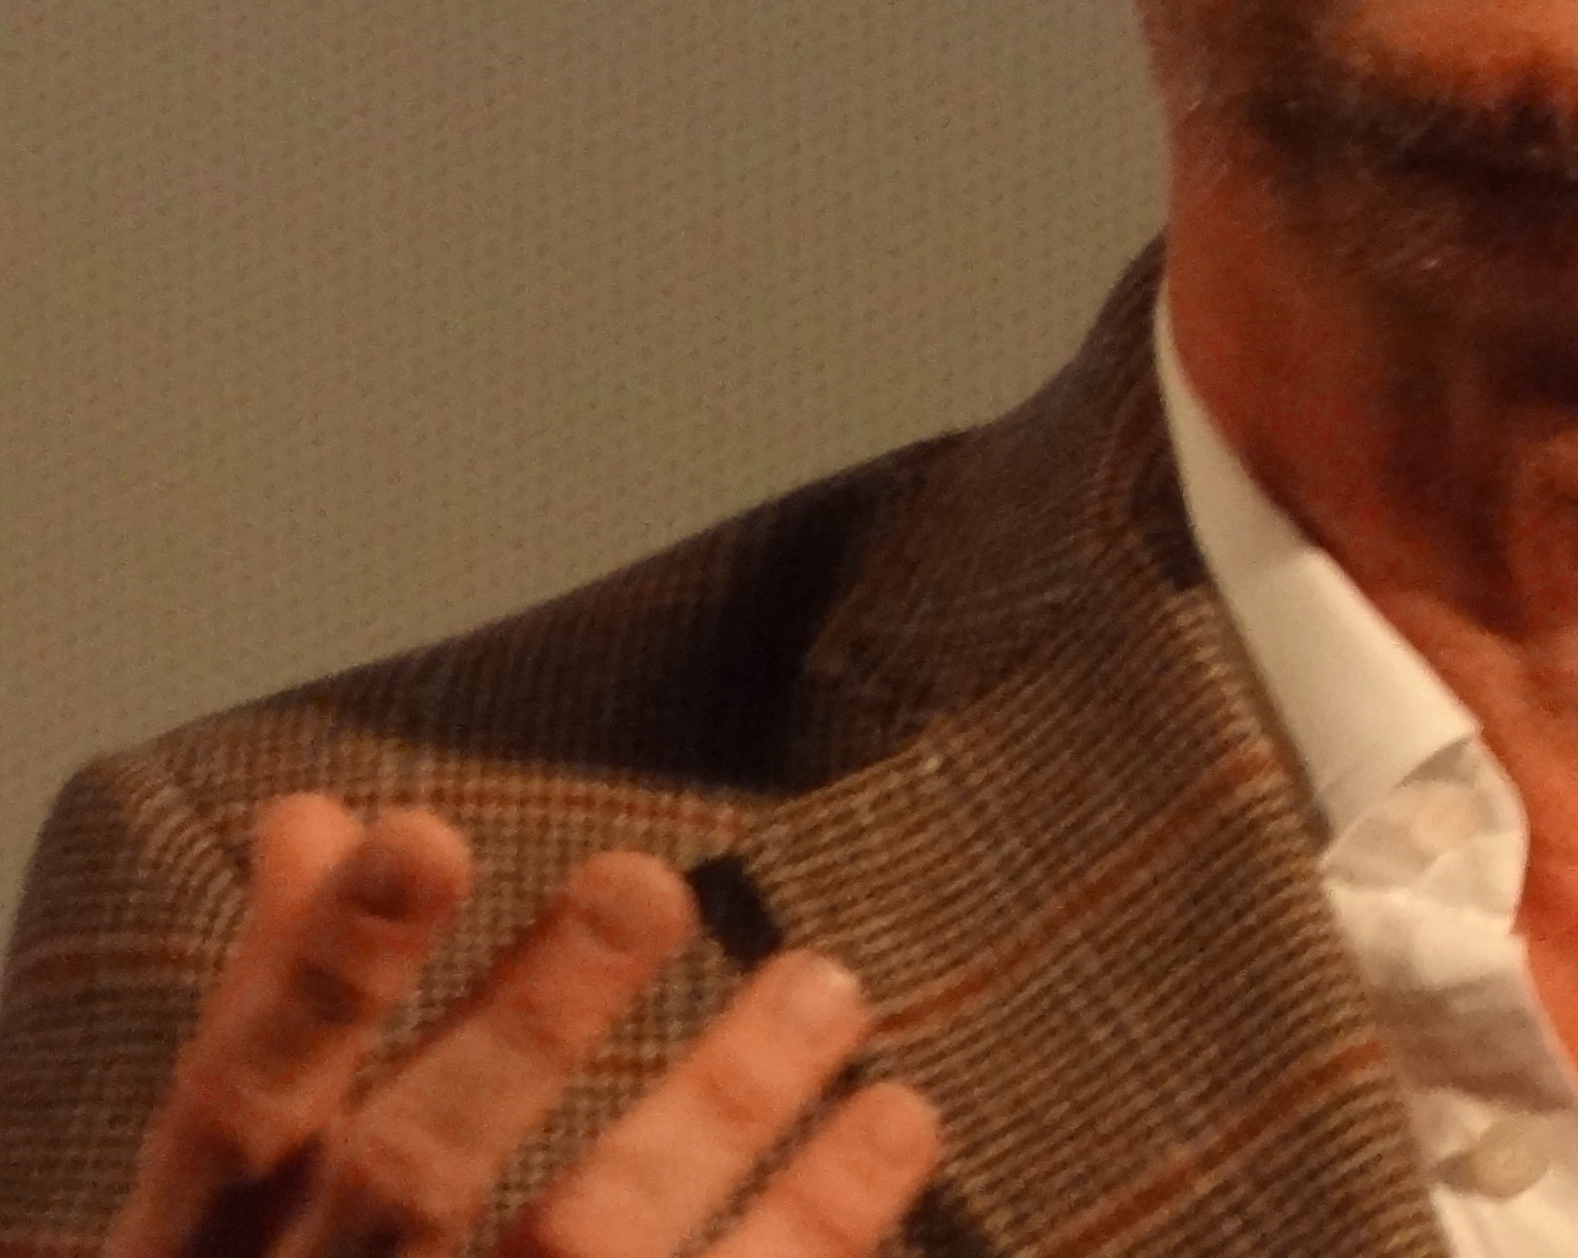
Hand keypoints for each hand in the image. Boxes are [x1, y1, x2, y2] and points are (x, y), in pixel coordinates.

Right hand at [102, 796, 940, 1257]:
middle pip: (408, 1179)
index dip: (322, 977)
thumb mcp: (231, 1207)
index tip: (420, 831)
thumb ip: (280, 1018)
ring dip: (714, 1109)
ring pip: (586, 1249)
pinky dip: (815, 1222)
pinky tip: (897, 1121)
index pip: (237, 1109)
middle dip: (522, 1027)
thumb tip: (316, 813)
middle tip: (646, 880)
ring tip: (826, 983)